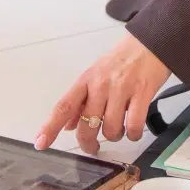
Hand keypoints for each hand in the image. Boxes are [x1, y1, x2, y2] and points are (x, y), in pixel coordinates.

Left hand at [34, 32, 170, 154]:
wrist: (149, 43)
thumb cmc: (121, 60)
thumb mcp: (95, 75)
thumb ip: (81, 101)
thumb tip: (67, 125)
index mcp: (86, 81)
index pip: (64, 106)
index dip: (50, 127)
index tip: (41, 143)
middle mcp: (100, 85)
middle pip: (86, 125)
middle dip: (89, 143)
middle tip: (94, 146)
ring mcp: (122, 89)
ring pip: (111, 129)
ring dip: (115, 136)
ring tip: (120, 129)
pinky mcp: (142, 93)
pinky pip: (134, 126)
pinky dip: (133, 134)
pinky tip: (134, 130)